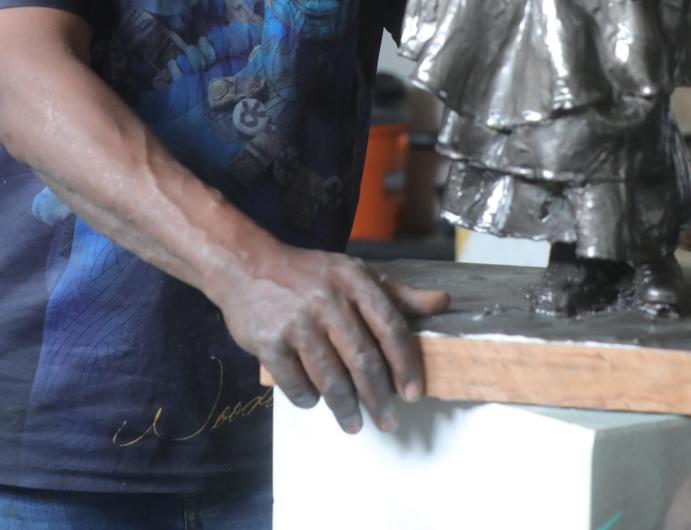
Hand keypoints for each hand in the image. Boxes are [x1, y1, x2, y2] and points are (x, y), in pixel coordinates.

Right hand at [216, 242, 448, 433]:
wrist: (248, 265)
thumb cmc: (310, 274)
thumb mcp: (354, 273)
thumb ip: (398, 293)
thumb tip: (442, 303)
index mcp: (354, 281)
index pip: (389, 327)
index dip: (405, 364)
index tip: (412, 393)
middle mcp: (327, 300)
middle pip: (362, 359)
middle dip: (379, 398)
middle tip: (388, 421)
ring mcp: (297, 321)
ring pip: (330, 378)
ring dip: (345, 408)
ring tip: (354, 424)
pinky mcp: (269, 341)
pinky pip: (295, 383)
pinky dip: (307, 398)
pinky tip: (314, 401)